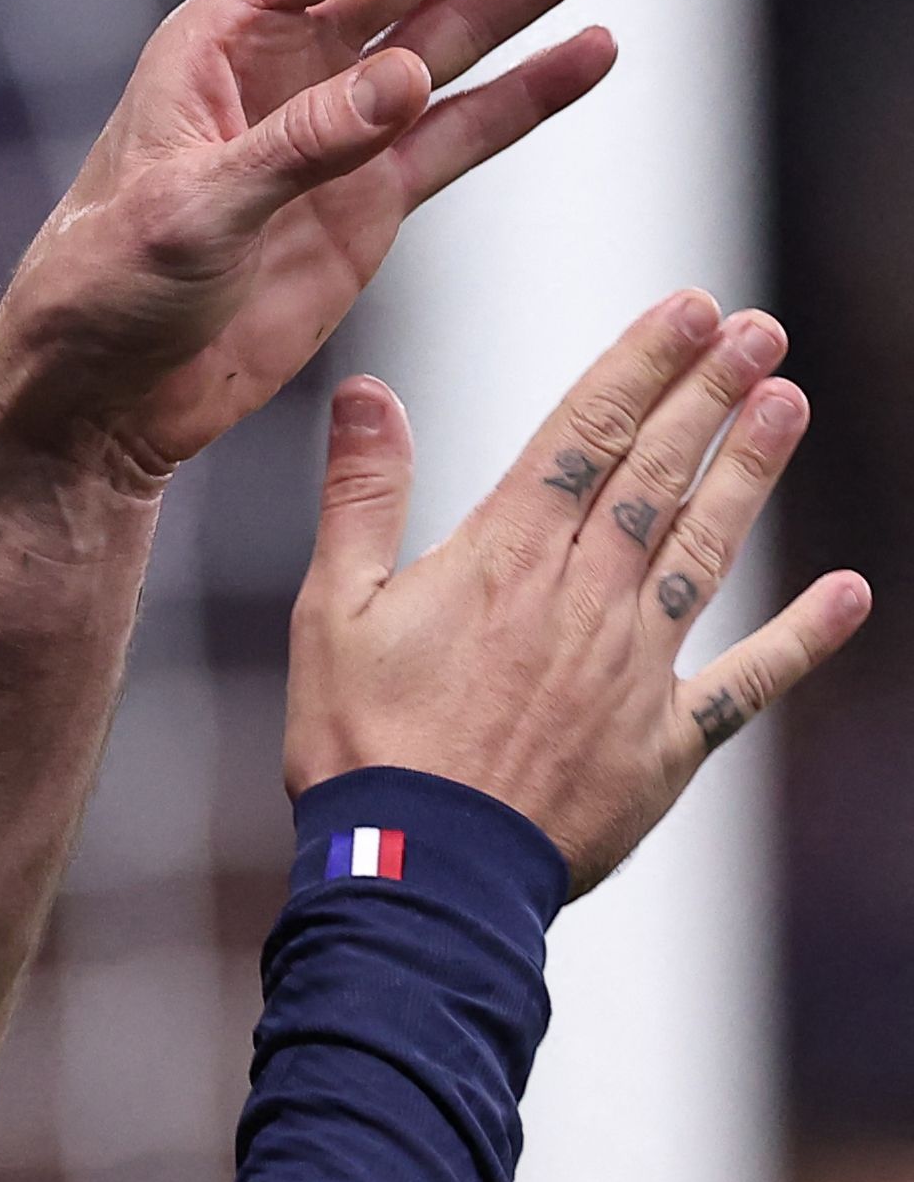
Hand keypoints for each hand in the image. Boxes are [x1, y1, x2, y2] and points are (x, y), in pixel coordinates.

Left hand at [0, 0, 649, 489]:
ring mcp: (337, 130)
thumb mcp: (190, 218)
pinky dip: (531, 91)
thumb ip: (301, 148)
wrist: (97, 395)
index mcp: (220, 41)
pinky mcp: (369, 199)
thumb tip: (409, 77)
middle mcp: (285, 66)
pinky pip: (465, 129)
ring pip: (456, 32)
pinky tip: (596, 47)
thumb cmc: (102, 292)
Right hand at [288, 291, 873, 891]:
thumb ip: (361, 497)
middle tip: (759, 329)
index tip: (689, 309)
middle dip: (709, 393)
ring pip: (704, 548)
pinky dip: (803, 638)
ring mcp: (633, 667)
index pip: (585, 433)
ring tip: (788, 404)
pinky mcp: (663, 741)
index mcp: (503, 560)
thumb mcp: (329, 611)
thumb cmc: (360, 745)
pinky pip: (747, 682)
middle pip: (657, 473)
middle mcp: (583, 597)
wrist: (421, 871)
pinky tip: (852, 594)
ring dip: (751, 474)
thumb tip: (367, 393)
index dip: (641, 365)